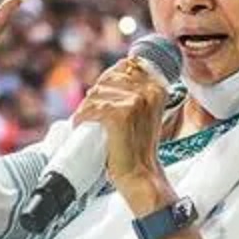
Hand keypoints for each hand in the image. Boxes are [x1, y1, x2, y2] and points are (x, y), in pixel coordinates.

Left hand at [72, 57, 168, 197]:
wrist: (141, 173)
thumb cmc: (139, 146)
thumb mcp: (145, 113)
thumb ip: (135, 93)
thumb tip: (111, 78)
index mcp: (157, 87)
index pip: (126, 65)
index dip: (108, 79)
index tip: (101, 95)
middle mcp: (149, 90)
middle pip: (108, 79)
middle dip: (95, 95)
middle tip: (91, 113)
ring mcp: (135, 101)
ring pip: (96, 93)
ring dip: (86, 107)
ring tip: (86, 121)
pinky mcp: (119, 114)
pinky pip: (91, 109)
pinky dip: (81, 118)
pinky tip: (81, 125)